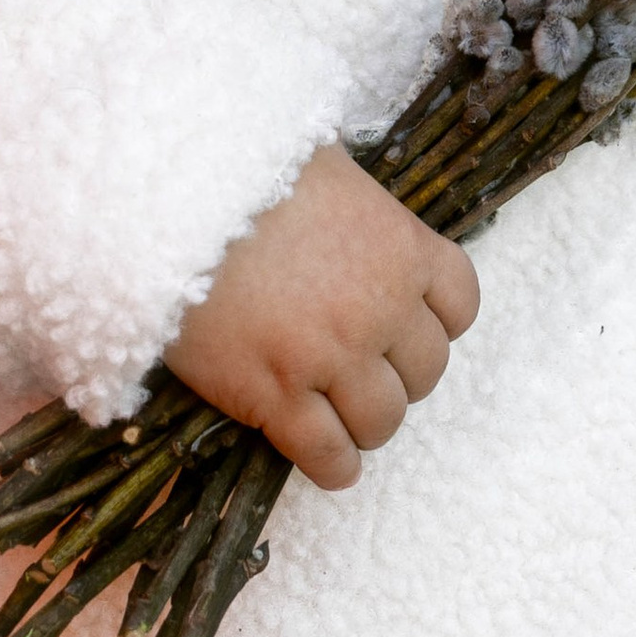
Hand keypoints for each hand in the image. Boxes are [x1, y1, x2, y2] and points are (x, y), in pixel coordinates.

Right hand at [164, 143, 478, 490]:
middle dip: (398, 375)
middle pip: (425, 372)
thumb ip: (358, 209)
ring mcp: (332, 357)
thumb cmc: (247, 170)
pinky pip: (328, 455)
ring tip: (340, 416)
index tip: (406, 328)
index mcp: (403, 248)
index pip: (460, 305)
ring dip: (366, 423)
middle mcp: (381, 308)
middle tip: (362, 371)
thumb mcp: (328, 170)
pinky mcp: (277, 398)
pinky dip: (334, 466)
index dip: (434, 323)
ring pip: (382, 421)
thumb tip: (354, 214)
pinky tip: (326, 462)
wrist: (175, 201)